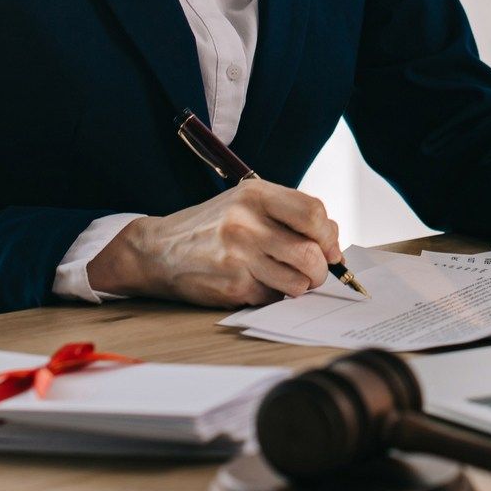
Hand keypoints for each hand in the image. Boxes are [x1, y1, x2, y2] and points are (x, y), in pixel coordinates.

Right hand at [85, 179, 342, 306]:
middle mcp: (247, 222)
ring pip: (298, 281)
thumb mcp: (245, 204)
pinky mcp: (232, 285)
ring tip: (286, 278)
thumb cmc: (211, 226)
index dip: (329, 235)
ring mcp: (239, 256)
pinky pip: (273, 296)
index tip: (329, 247)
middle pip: (311, 253)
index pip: (314, 213)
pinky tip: (258, 283)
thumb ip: (289, 214)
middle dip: (321, 268)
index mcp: (255, 194)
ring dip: (300, 285)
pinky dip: (274, 294)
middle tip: (314, 271)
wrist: (158, 250)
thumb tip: (333, 237)